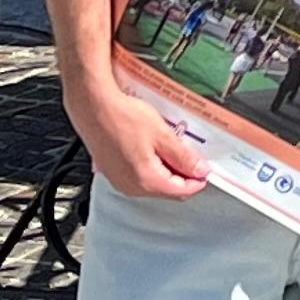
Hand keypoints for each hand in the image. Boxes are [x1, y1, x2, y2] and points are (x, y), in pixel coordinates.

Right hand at [68, 62, 213, 200]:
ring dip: (168, 170)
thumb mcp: (162, 135)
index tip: (207, 169)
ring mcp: (120, 181)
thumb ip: (183, 157)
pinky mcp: (114, 172)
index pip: (181, 192)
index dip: (198, 180)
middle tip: (193, 154)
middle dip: (183, 175)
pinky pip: (140, 176)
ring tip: (172, 146)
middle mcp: (131, 187)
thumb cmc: (123, 117)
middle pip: (167, 190)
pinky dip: (152, 166)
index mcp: (146, 181)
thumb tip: (200, 171)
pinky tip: (154, 146)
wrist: (93, 107)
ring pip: (154, 183)